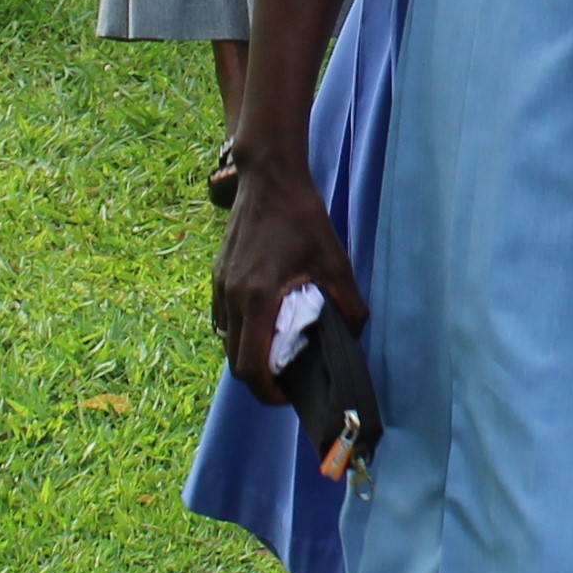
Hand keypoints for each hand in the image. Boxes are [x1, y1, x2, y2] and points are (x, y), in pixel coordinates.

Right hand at [212, 140, 368, 401]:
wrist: (268, 177)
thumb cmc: (302, 217)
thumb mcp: (335, 262)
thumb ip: (348, 305)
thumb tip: (354, 335)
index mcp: (257, 298)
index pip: (250, 366)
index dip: (268, 391)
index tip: (288, 394)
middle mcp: (231, 297)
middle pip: (235, 361)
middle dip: (260, 378)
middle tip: (288, 379)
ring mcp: (219, 286)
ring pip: (226, 340)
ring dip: (249, 354)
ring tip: (280, 351)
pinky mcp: (218, 276)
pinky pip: (224, 318)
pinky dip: (242, 331)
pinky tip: (267, 321)